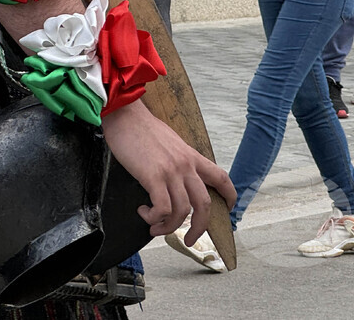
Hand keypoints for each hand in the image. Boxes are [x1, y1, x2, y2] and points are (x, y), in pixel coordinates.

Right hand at [103, 99, 235, 243]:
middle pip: (204, 204)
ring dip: (169, 227)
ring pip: (182, 211)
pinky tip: (144, 213)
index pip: (220, 177)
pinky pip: (162, 207)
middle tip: (190, 240)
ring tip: (155, 227)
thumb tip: (174, 175)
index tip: (228, 210)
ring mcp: (170, 171)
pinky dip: (155, 217)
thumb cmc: (140, 126)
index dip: (229, 196)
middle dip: (199, 228)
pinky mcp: (153, 176)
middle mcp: (185, 166)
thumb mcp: (169, 141)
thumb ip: (177, 158)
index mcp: (191, 156)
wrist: (124, 114)